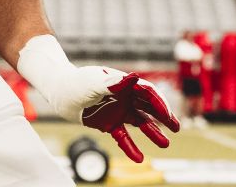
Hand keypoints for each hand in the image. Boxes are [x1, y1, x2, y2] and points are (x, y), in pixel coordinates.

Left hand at [62, 68, 179, 162]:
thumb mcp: (93, 83)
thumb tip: (134, 77)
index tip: (167, 115)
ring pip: (140, 122)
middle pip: (149, 106)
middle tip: (176, 127)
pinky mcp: (109, 123)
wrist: (59, 91)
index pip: (148, 92)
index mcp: (124, 84)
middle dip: (163, 116)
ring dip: (153, 132)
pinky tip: (139, 158)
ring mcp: (118, 110)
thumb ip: (113, 83)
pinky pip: (123, 137)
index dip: (159, 103)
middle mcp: (125, 96)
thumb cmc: (76, 82)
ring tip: (166, 143)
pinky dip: (131, 147)